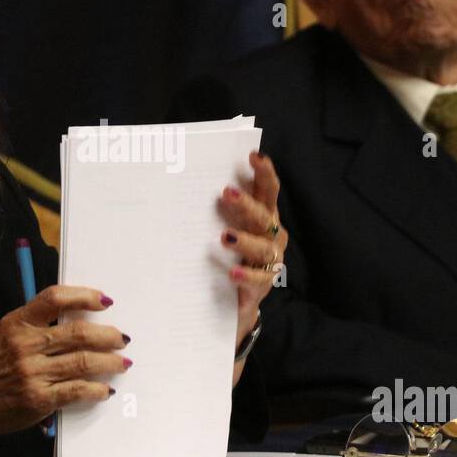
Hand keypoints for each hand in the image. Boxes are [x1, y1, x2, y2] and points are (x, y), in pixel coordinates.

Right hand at [0, 285, 130, 438]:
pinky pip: (76, 391)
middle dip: (107, 335)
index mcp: (16, 323)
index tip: (104, 300)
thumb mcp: (1, 333)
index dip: (84, 296)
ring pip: (83, 362)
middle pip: (78, 333)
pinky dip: (95, 390)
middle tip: (122, 337)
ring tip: (121, 362)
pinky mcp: (38, 400)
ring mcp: (32, 374)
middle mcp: (25, 346)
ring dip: (109, 362)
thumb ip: (33, 325)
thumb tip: (74, 319)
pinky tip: (104, 389)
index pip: (55, 299)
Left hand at [219, 151, 287, 346]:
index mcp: (264, 216)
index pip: (268, 190)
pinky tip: (231, 273)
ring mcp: (270, 262)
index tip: (253, 156)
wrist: (234, 300)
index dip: (264, 173)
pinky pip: (257, 280)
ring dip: (245, 241)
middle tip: (226, 193)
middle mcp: (271, 236)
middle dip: (247, 204)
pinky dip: (245, 276)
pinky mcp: (262, 286)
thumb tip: (185, 183)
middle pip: (264, 217)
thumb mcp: (222, 229)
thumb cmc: (229, 254)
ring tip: (226, 237)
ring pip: (263, 248)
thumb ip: (216, 211)